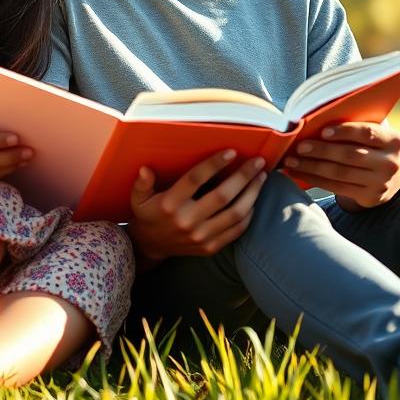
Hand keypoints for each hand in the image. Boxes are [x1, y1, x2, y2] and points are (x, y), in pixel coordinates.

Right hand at [127, 149, 267, 266]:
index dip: (214, 165)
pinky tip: (253, 200)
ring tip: (261, 178)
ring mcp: (201, 237)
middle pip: (222, 196)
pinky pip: (236, 231)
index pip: (195, 180)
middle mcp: (187, 221)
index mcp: (170, 204)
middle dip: (244, 177)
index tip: (232, 152)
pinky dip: (248, 215)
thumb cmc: (148, 214)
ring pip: (235, 214)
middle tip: (258, 162)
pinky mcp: (210, 247)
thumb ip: (142, 183)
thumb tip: (145, 168)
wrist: (151, 246)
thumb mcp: (138, 198)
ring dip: (252, 194)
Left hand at [283, 121, 399, 208]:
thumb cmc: (371, 145)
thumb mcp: (372, 131)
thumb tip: (316, 117)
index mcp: (393, 139)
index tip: (322, 131)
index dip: (344, 131)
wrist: (390, 176)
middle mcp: (390, 162)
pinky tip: (297, 173)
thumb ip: (354, 122)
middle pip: (350, 155)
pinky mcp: (370, 197)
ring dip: (311, 167)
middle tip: (298, 147)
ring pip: (340, 173)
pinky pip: (336, 187)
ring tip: (290, 161)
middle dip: (321, 150)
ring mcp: (381, 182)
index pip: (367, 133)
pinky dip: (314, 179)